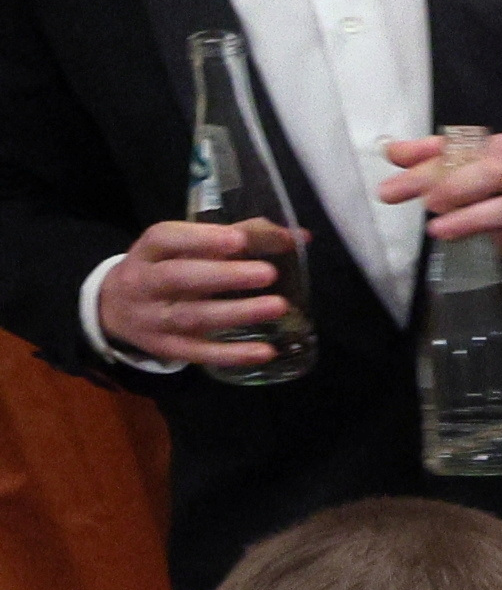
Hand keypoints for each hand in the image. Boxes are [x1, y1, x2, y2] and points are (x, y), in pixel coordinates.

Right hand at [96, 216, 297, 370]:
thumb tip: (300, 236)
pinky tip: (266, 351)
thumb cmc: (165, 268)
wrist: (112, 309)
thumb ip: (241, 236)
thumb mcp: (187, 248)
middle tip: (268, 273)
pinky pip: (199, 353)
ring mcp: (152, 319)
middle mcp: (143, 283)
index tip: (238, 239)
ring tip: (278, 306)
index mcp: (147, 251)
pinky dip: (232, 354)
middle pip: (178, 278)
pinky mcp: (166, 348)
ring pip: (192, 317)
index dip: (200, 239)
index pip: (165, 239)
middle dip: (224, 276)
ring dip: (237, 313)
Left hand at [382, 129, 501, 254]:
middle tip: (421, 202)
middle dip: (450, 186)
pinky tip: (475, 248)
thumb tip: (394, 153)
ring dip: (473, 219)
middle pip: (487, 174)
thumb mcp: (501, 152)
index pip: (464, 151)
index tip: (393, 178)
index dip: (428, 165)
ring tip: (440, 230)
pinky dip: (496, 244)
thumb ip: (445, 153)